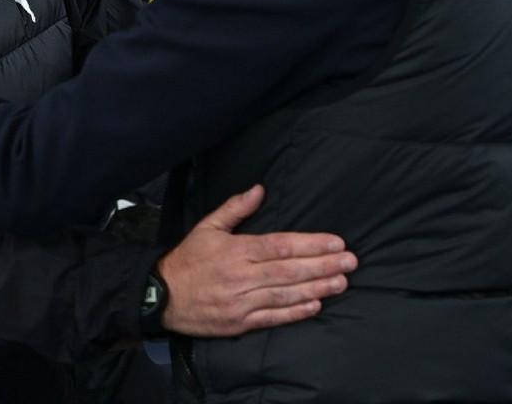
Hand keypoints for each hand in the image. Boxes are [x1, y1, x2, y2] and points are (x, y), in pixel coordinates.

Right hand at [159, 186, 354, 336]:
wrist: (160, 296)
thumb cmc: (187, 259)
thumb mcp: (207, 227)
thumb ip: (236, 208)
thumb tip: (260, 189)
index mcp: (236, 250)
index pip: (280, 245)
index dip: (311, 244)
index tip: (336, 242)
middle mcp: (241, 276)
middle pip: (289, 270)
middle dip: (323, 265)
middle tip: (351, 261)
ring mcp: (241, 302)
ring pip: (286, 294)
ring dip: (316, 288)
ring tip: (341, 282)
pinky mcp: (239, 323)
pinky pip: (272, 318)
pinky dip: (295, 313)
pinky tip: (315, 306)